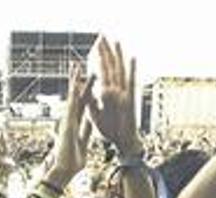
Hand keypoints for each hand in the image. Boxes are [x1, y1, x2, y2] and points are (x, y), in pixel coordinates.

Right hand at [53, 64, 93, 179]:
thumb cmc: (73, 160)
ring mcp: (67, 121)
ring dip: (75, 83)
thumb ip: (86, 129)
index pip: (82, 102)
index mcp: (76, 123)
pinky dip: (74, 95)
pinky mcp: (67, 124)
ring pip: (72, 98)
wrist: (64, 171)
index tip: (88, 77)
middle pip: (76, 96)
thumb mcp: (84, 141)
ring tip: (77, 67)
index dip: (86, 89)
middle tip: (78, 65)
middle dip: (78, 80)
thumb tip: (90, 120)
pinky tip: (76, 84)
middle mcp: (70, 119)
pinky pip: (72, 107)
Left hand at [87, 36, 141, 158]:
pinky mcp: (129, 100)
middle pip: (109, 67)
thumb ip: (90, 102)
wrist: (123, 142)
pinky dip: (132, 70)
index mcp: (105, 94)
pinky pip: (130, 83)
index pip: (100, 72)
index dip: (97, 59)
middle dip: (105, 52)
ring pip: (119, 71)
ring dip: (117, 56)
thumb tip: (83, 92)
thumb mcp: (96, 115)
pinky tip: (132, 58)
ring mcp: (123, 94)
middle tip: (101, 36)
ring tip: (115, 41)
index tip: (94, 46)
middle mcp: (115, 91)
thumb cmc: (111, 130)